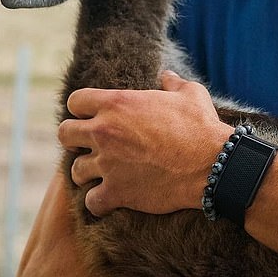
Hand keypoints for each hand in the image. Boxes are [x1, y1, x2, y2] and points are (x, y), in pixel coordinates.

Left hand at [58, 71, 232, 216]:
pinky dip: (100, 201)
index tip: (94, 116)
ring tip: (103, 173)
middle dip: (76, 139)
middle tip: (93, 145)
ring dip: (88, 172)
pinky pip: (92, 201)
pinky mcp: (116, 192)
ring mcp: (107, 164)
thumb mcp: (190, 94)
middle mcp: (104, 132)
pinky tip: (111, 198)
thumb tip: (166, 75)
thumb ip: (172, 82)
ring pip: (75, 171)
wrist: (212, 163)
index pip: (75, 102)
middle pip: (65, 134)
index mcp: (117, 103)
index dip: (83, 109)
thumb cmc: (201, 125)